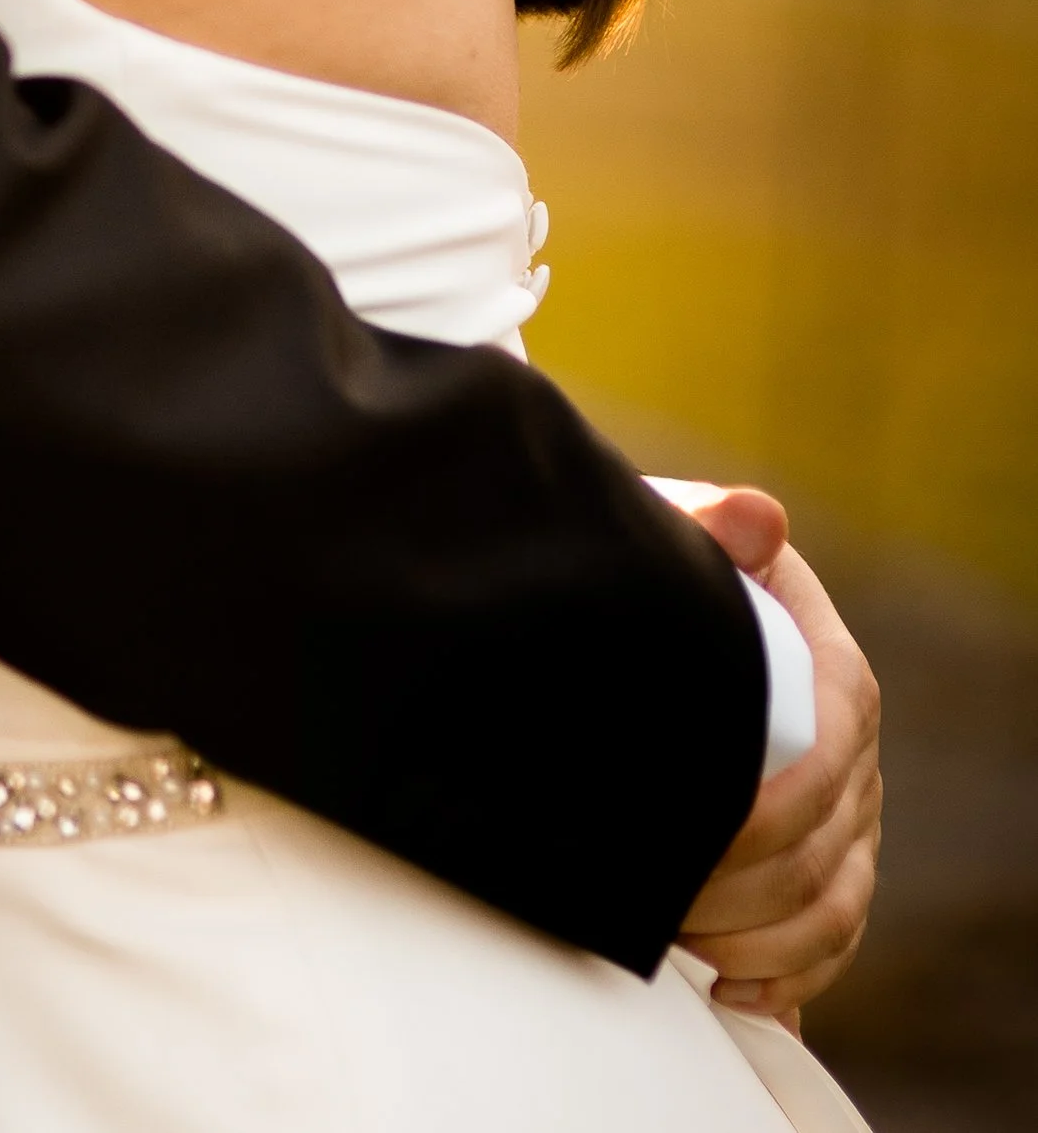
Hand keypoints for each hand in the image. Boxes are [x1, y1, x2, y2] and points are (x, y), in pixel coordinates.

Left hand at [678, 503, 881, 1021]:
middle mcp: (855, 751)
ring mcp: (849, 815)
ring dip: (756, 944)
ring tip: (679, 940)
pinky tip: (730, 995)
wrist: (658, 620)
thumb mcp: (680, 542)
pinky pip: (831, 942)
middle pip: (820, 853)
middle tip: (655, 899)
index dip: (758, 816)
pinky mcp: (829, 864)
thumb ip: (712, 527)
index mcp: (836, 675)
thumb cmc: (669, 578)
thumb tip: (754, 516)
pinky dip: (788, 981)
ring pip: (830, 908)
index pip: (820, 767)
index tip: (681, 833)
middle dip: (737, 891)